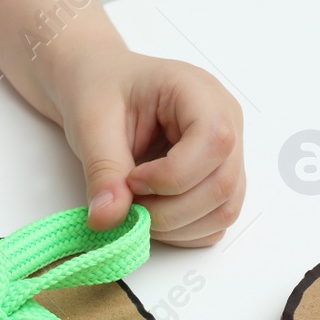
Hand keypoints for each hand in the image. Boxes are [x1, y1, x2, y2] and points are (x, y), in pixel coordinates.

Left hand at [47, 40, 245, 245]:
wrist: (99, 87)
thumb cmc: (101, 89)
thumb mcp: (92, 123)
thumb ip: (103, 170)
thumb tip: (108, 218)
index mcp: (199, 92)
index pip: (213, 141)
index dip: (172, 175)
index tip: (132, 180)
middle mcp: (225, 121)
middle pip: (222, 184)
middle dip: (170, 210)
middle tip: (129, 205)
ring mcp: (227, 153)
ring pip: (224, 209)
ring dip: (177, 226)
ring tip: (138, 210)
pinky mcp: (218, 179)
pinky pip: (216, 220)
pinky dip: (184, 232)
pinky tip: (154, 216)